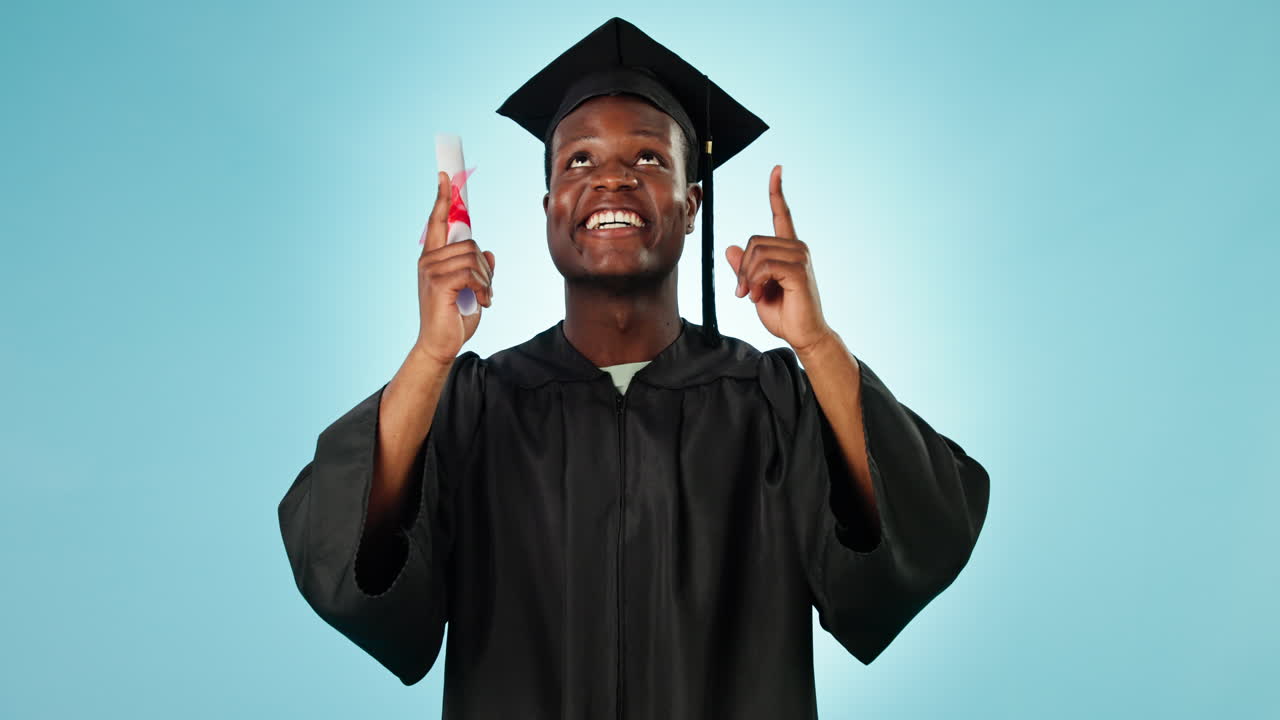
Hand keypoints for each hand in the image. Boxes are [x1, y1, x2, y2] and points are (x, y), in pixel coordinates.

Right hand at [414, 171, 494, 364]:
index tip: (445, 175)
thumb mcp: (474, 289)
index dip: (442, 197)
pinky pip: (472, 273)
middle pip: (468, 241)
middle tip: (485, 289)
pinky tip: (483, 303)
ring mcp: (430, 270)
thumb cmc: (456, 317)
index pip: (437, 220)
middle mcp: (428, 260)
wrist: (441, 345)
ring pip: (472, 256)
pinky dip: (484, 288)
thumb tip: (488, 251)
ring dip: (485, 279)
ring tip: (482, 297)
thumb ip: (479, 269)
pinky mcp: (437, 283)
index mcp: (433, 257)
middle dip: (484, 266)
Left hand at [725, 165, 831, 353]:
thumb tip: (730, 247)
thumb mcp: (756, 288)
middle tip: (742, 292)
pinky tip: (758, 296)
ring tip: (752, 296)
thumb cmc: (784, 313)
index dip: (777, 191)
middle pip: (753, 241)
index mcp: (789, 248)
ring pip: (756, 253)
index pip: (783, 213)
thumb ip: (745, 268)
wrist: (804, 335)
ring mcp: (800, 257)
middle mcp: (797, 247)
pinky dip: (754, 282)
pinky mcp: (799, 270)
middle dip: (742, 268)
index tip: (777, 169)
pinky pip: (764, 265)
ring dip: (746, 278)